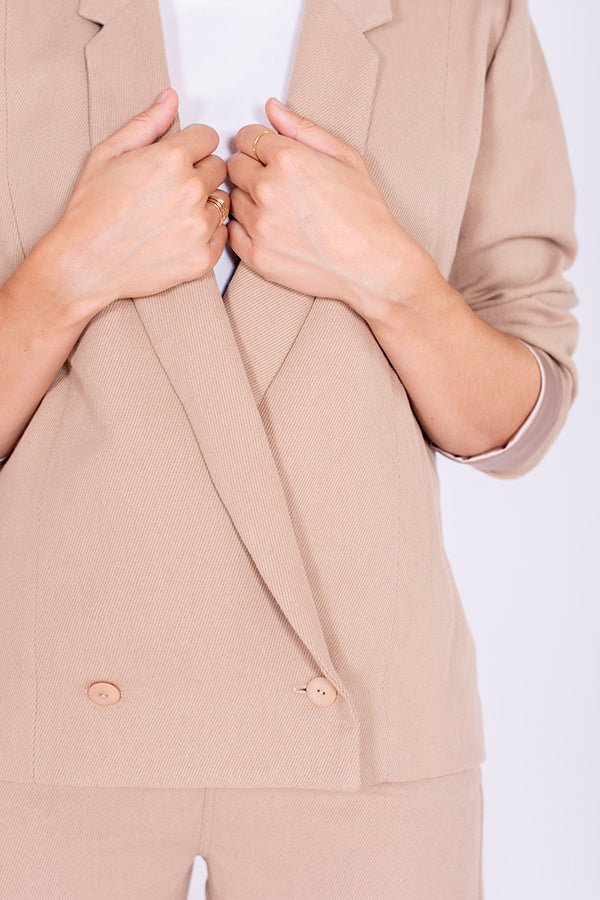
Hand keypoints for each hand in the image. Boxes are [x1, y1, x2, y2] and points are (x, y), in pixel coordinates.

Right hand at [33, 87, 228, 322]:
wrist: (85, 263)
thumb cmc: (91, 210)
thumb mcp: (109, 154)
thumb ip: (147, 124)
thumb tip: (170, 98)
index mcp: (171, 159)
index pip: (208, 137)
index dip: (192, 146)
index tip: (179, 159)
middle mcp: (191, 191)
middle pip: (218, 168)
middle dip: (199, 173)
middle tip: (170, 190)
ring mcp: (199, 227)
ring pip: (221, 202)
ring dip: (204, 205)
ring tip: (171, 215)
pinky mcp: (203, 257)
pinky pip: (221, 234)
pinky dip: (206, 234)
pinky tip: (178, 235)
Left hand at [226, 97, 442, 324]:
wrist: (372, 265)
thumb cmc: (365, 213)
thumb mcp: (345, 157)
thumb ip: (303, 129)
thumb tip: (272, 108)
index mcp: (287, 159)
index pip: (246, 137)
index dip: (259, 145)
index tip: (271, 157)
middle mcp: (267, 190)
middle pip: (234, 166)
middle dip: (251, 170)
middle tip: (280, 186)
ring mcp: (259, 225)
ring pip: (234, 199)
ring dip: (250, 201)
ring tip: (282, 211)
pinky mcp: (256, 255)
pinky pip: (232, 233)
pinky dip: (247, 230)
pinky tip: (273, 230)